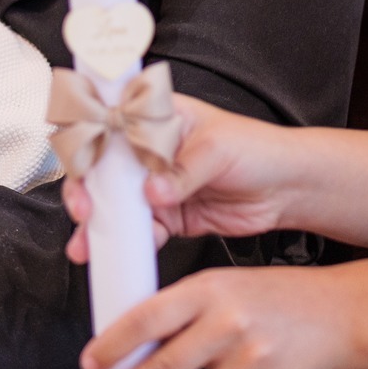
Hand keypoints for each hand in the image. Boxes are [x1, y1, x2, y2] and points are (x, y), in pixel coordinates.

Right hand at [66, 97, 303, 263]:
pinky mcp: (169, 214)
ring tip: (90, 243)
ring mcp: (157, 183)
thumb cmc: (260, 149)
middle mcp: (150, 149)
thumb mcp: (218, 149)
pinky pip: (141, 230)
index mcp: (157, 117)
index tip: (79, 160)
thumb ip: (183, 171)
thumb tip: (154, 192)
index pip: (110, 119)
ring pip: (116, 203)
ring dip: (101, 223)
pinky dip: (129, 243)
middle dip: (86, 190)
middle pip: (104, 167)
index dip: (86, 137)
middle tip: (84, 209)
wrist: (288, 190)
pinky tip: (122, 251)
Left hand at [81, 266, 344, 368]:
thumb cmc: (272, 296)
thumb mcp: (223, 284)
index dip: (115, 343)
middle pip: (165, 368)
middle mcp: (228, 324)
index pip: (149, 316)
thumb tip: (129, 346)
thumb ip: (182, 311)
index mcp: (208, 289)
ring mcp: (251, 361)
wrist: (340, 313)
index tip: (89, 365)